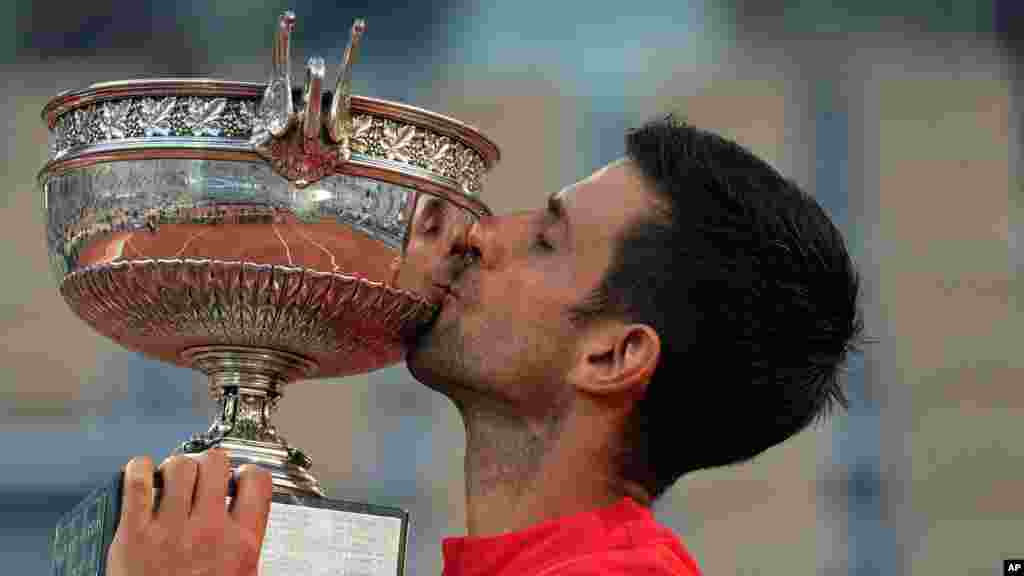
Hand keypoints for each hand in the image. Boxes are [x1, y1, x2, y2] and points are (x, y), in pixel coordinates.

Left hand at [105, 449, 272, 575]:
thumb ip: (245, 551)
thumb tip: (249, 528)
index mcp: (240, 544)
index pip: (256, 482)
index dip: (247, 473)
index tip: (239, 477)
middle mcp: (209, 530)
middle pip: (216, 464)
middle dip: (209, 464)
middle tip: (202, 475)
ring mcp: (169, 530)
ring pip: (179, 466)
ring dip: (175, 467)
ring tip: (171, 478)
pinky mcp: (133, 534)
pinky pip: (136, 482)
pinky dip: (137, 469)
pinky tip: (140, 472)